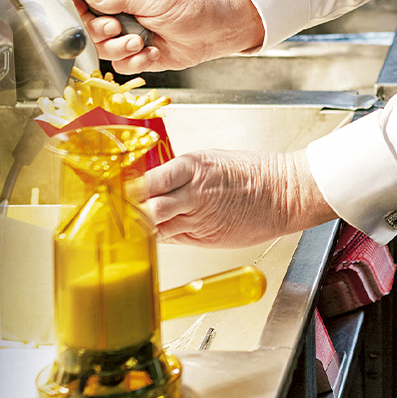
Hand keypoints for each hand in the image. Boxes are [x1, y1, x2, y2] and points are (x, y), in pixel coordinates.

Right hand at [76, 0, 263, 71]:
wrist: (214, 31)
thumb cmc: (190, 5)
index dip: (77, 4)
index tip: (84, 13)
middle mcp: (117, 9)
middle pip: (85, 24)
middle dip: (100, 31)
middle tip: (118, 28)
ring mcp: (124, 32)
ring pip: (100, 47)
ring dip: (120, 48)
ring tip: (141, 42)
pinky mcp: (134, 53)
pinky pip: (119, 65)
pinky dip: (135, 62)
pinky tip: (152, 51)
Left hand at [129, 149, 335, 248]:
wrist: (282, 194)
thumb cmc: (250, 173)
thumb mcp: (209, 160)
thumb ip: (178, 173)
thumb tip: (149, 182)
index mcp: (191, 168)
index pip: (148, 181)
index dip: (128, 191)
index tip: (114, 192)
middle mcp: (192, 194)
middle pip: (148, 208)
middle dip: (130, 212)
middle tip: (116, 212)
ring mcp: (200, 218)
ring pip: (158, 227)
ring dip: (143, 227)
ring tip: (129, 223)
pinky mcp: (207, 237)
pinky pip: (174, 237)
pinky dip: (161, 235)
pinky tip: (153, 232)